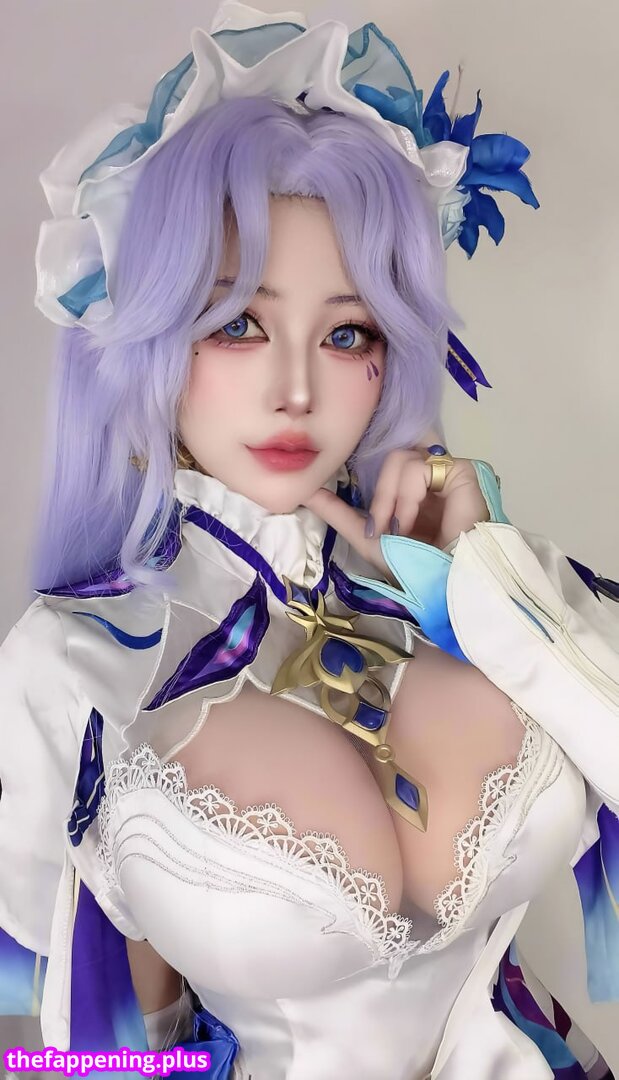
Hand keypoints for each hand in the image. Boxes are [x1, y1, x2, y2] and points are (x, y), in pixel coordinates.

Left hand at [301, 447, 489, 582]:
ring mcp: (448, 473)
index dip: (373, 482)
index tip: (359, 508)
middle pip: (392, 457)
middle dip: (379, 495)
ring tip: (400, 529)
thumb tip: (304, 491)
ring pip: (402, 458)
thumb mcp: (367, 538)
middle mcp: (433, 478)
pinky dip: (408, 497)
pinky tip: (412, 522)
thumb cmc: (413, 568)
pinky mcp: (462, 472)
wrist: (443, 584)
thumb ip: (337, 512)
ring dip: (390, 498)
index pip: (387, 466)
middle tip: (380, 527)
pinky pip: (420, 467)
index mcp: (416, 491)